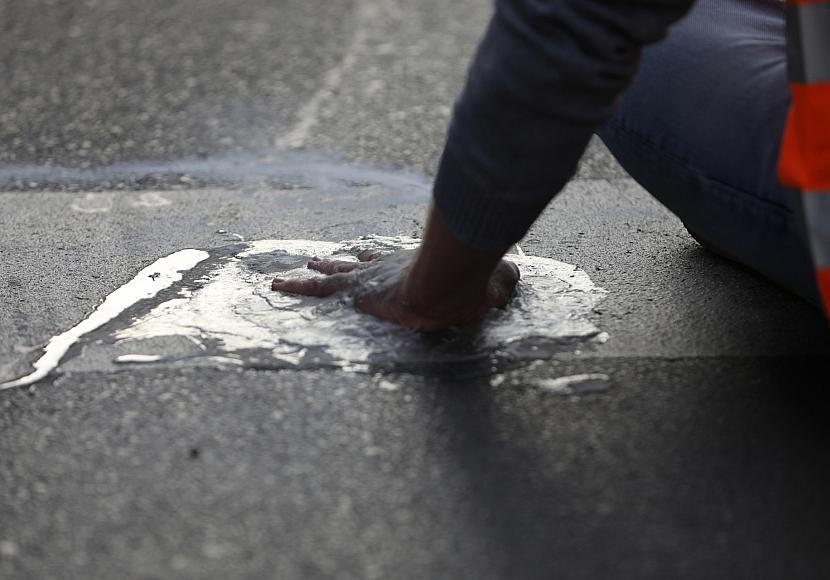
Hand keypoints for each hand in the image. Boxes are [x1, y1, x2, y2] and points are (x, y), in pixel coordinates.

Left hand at [271, 249, 519, 330]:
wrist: (450, 285)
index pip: (389, 262)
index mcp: (415, 267)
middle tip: (318, 261)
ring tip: (288, 274)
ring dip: (312, 275)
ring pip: (333, 276)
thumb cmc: (471, 284)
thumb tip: (514, 279)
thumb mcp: (496, 283)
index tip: (360, 258)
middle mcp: (388, 267)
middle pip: (356, 265)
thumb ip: (501, 282)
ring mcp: (369, 278)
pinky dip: (297, 286)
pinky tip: (276, 284)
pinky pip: (319, 289)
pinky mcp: (356, 291)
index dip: (373, 261)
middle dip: (338, 265)